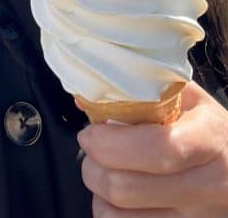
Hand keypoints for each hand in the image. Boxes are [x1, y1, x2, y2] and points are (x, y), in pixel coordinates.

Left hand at [77, 80, 227, 216]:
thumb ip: (144, 93)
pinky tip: (118, 197)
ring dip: (98, 192)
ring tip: (104, 171)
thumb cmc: (210, 130)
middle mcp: (207, 186)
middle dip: (93, 165)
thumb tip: (88, 101)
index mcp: (208, 140)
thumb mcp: (189, 100)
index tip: (90, 133)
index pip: (156, 149)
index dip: (110, 143)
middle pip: (127, 188)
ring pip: (120, 217)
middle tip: (91, 149)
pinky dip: (111, 213)